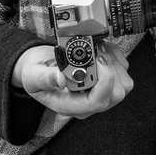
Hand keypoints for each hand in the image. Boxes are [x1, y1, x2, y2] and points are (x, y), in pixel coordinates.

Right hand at [12, 42, 133, 118]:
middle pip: (116, 94)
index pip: (97, 102)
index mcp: (71, 106)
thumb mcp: (32, 75)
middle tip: (96, 50)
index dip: (104, 81)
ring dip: (114, 61)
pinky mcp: (108, 81)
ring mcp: (100, 93)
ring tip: (97, 48)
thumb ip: (44, 79)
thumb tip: (59, 80)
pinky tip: (101, 49)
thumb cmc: (37, 73)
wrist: (41, 66)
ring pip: (124, 83)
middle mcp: (89, 103)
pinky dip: (116, 56)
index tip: (97, 60)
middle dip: (111, 68)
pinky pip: (123, 71)